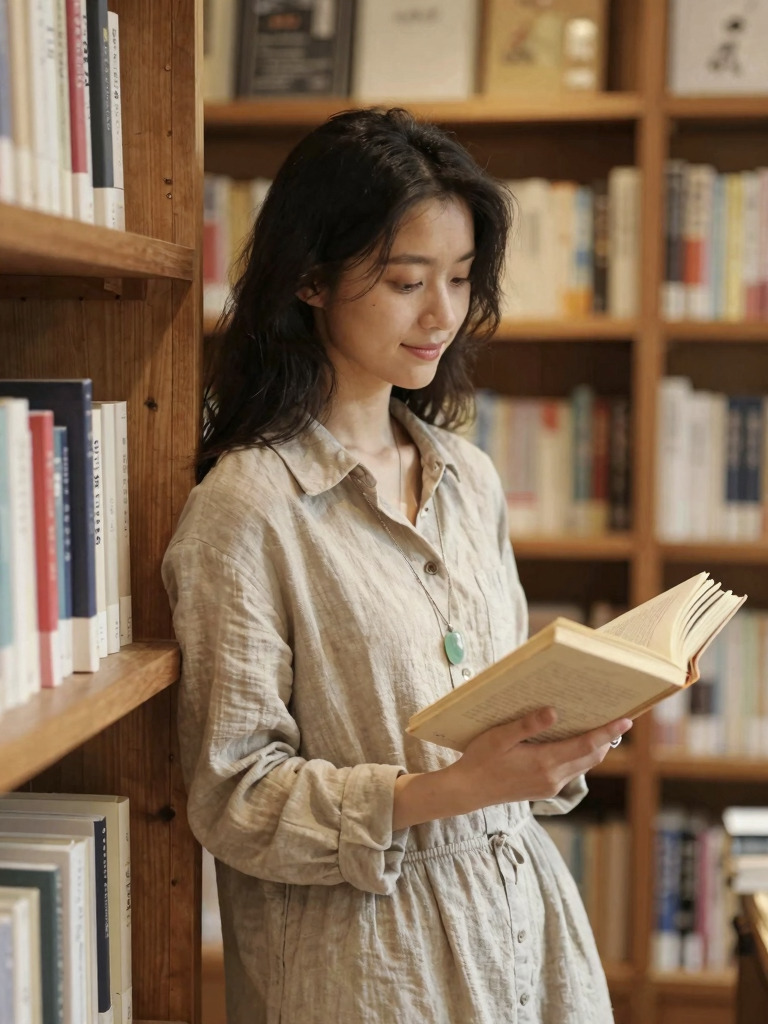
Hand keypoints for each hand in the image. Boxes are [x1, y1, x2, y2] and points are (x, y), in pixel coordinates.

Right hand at [443, 708, 632, 813]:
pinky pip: (571, 770)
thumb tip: (554, 711)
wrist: (468, 791)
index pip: (587, 745)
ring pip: (583, 764)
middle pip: (592, 756)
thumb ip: (528, 725)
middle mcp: (553, 778)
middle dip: (606, 737)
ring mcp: (550, 786)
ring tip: (596, 724)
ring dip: (594, 747)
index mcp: (544, 763)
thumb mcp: (500, 736)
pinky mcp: (545, 789)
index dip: (608, 731)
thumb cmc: (480, 759)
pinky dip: (579, 755)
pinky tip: (572, 740)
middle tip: (616, 715)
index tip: (627, 719)